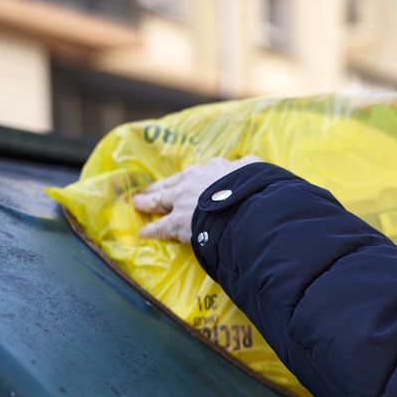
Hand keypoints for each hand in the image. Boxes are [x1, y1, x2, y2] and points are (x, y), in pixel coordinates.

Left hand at [132, 155, 262, 241]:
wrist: (246, 206)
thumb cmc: (256, 188)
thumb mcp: (258, 170)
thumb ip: (252, 167)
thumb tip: (253, 162)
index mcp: (216, 168)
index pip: (201, 172)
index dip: (193, 176)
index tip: (188, 177)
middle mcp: (196, 179)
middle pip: (174, 181)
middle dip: (161, 185)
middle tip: (148, 188)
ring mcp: (184, 200)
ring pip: (161, 198)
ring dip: (149, 201)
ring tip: (138, 202)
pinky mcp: (178, 221)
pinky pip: (162, 227)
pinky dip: (152, 230)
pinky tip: (143, 233)